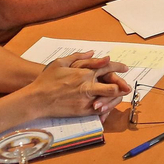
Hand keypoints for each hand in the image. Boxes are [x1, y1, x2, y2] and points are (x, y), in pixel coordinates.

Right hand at [19, 53, 134, 117]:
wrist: (37, 99)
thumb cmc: (47, 80)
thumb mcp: (60, 62)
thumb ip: (79, 56)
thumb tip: (92, 52)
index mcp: (84, 72)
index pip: (108, 67)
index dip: (118, 67)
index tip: (124, 68)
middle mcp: (87, 86)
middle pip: (113, 86)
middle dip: (122, 86)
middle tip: (126, 87)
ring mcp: (86, 100)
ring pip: (109, 99)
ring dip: (116, 98)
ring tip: (119, 96)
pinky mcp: (82, 111)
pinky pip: (100, 110)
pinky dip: (106, 108)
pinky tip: (107, 105)